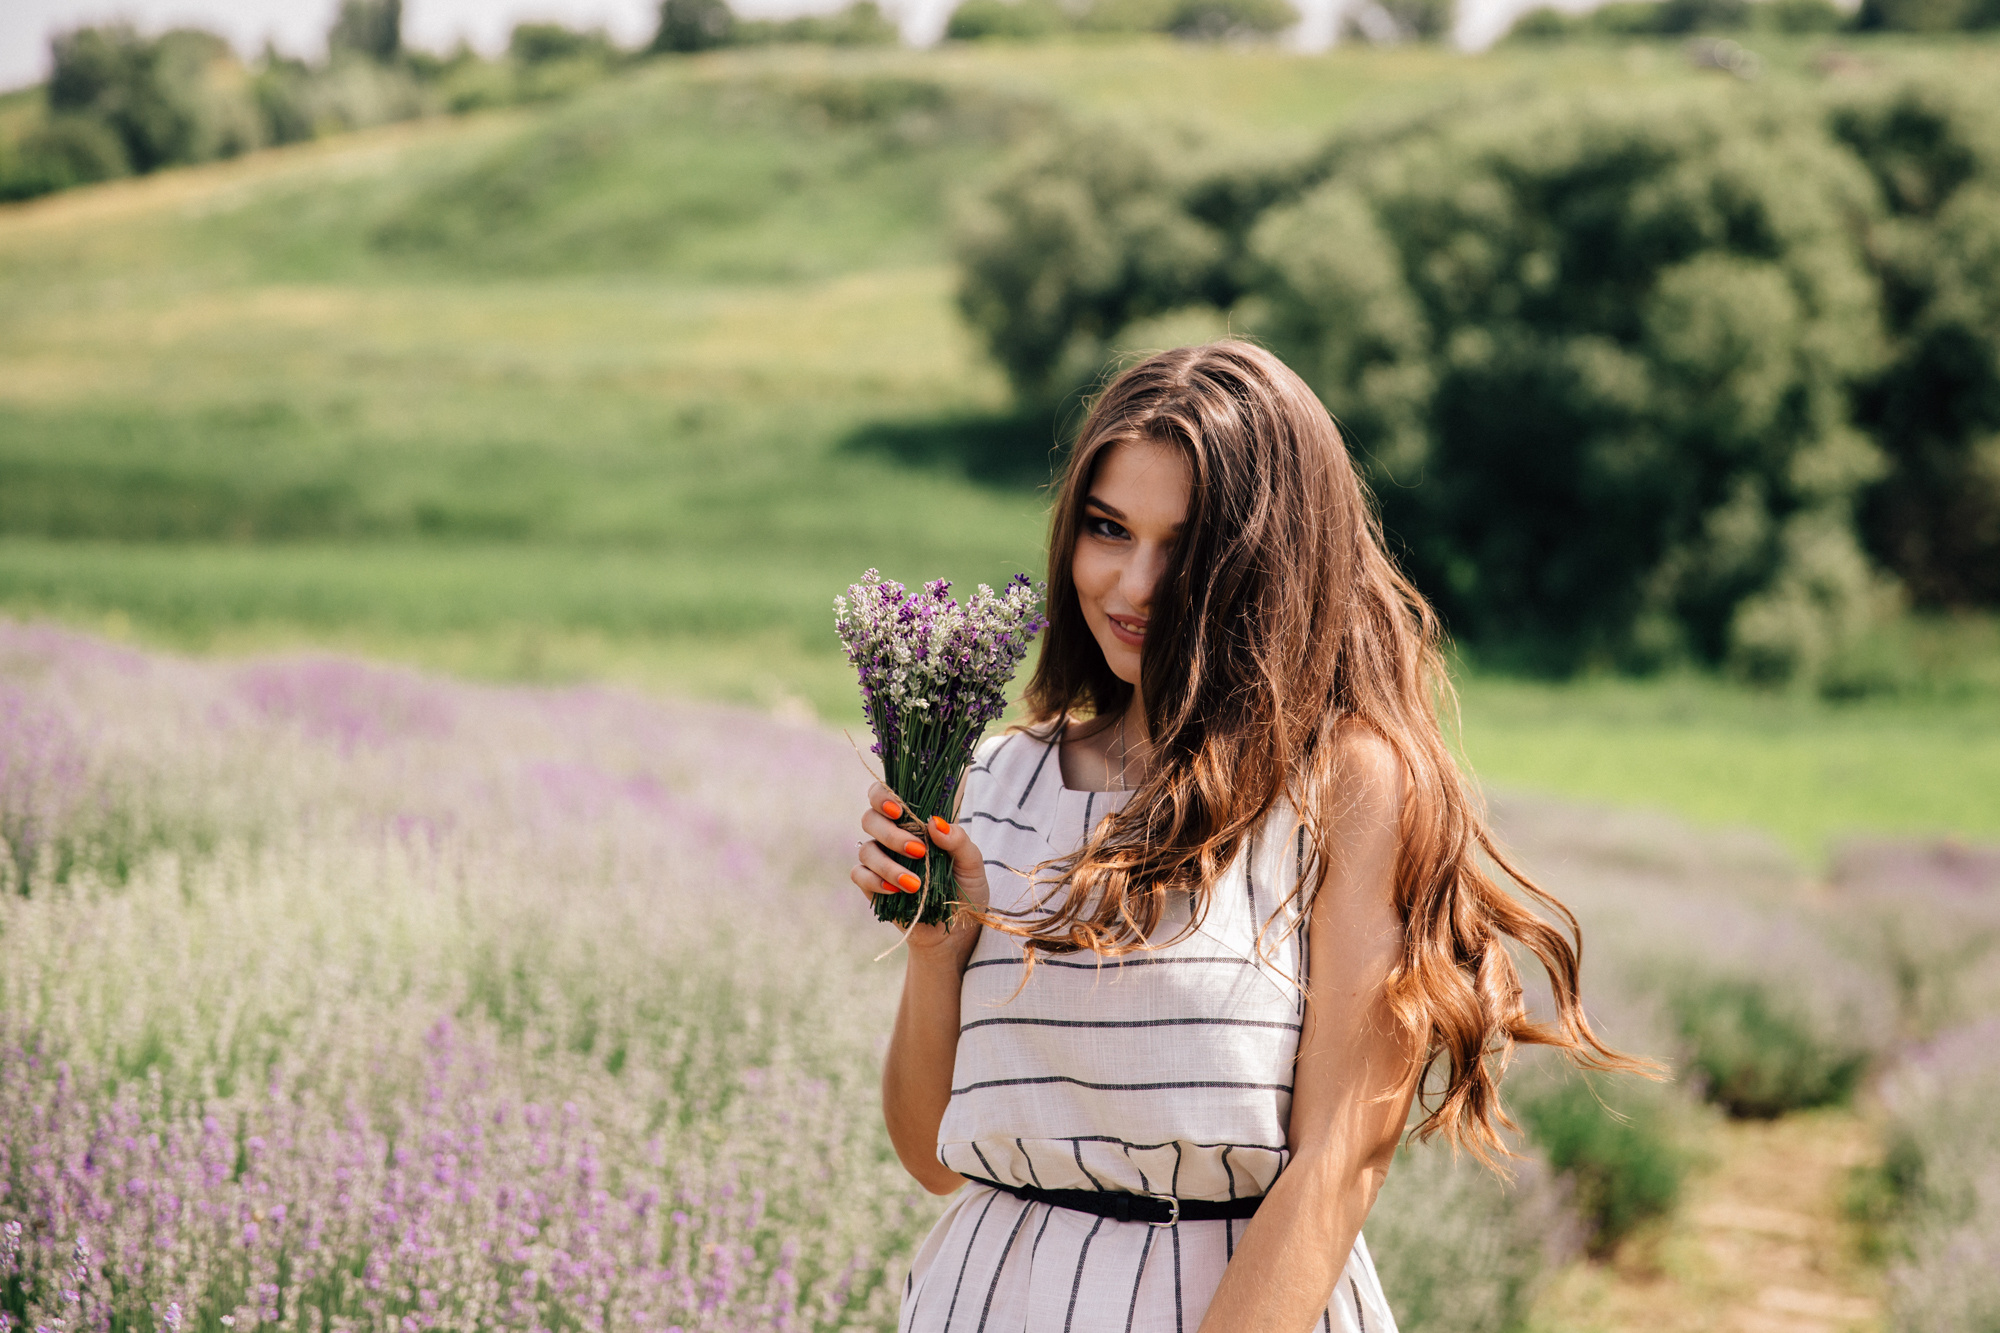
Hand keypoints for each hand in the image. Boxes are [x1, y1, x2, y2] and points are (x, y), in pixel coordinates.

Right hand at [852, 781, 990, 962]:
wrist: (958, 931)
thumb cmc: (965, 890)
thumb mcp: (972, 864)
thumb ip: (958, 840)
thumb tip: (935, 822)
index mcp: (914, 822)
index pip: (885, 795)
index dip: (883, 795)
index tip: (900, 811)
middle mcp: (892, 837)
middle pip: (870, 819)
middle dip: (891, 834)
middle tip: (918, 851)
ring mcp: (880, 861)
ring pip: (866, 850)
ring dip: (888, 864)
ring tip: (915, 883)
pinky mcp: (872, 886)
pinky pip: (859, 875)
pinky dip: (875, 881)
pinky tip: (896, 890)